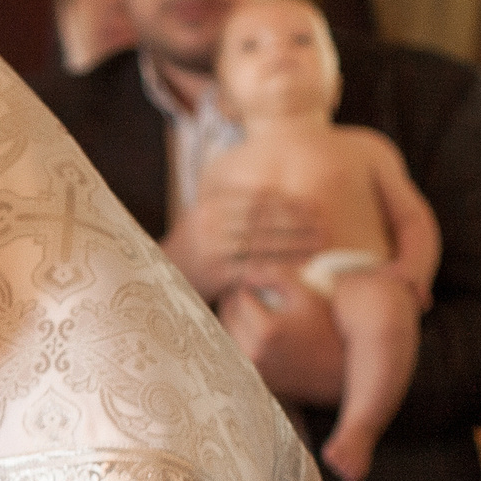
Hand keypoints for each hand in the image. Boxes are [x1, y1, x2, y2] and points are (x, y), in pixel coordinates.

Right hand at [164, 183, 324, 299]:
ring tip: (320, 246)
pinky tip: (299, 269)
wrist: (154, 283)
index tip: (315, 208)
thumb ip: (234, 208)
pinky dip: (280, 268)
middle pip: (265, 219)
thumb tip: (280, 197)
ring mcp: (211, 250)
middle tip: (326, 227)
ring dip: (296, 244)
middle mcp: (209, 224)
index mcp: (210, 206)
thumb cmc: (191, 253)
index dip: (290, 203)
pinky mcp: (215, 275)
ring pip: (263, 243)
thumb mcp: (204, 222)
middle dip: (299, 223)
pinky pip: (255, 268)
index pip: (259, 199)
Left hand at [218, 278, 346, 405]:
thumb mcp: (307, 295)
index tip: (254, 280)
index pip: (238, 298)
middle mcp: (253, 352)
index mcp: (265, 330)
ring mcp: (251, 369)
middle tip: (250, 292)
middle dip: (236, 302)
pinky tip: (254, 330)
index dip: (245, 285)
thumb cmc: (328, 327)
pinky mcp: (253, 379)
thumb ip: (277, 277)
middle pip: (226, 317)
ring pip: (226, 336)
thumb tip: (247, 270)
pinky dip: (239, 338)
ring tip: (252, 310)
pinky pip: (234, 352)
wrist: (341, 368)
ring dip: (234, 320)